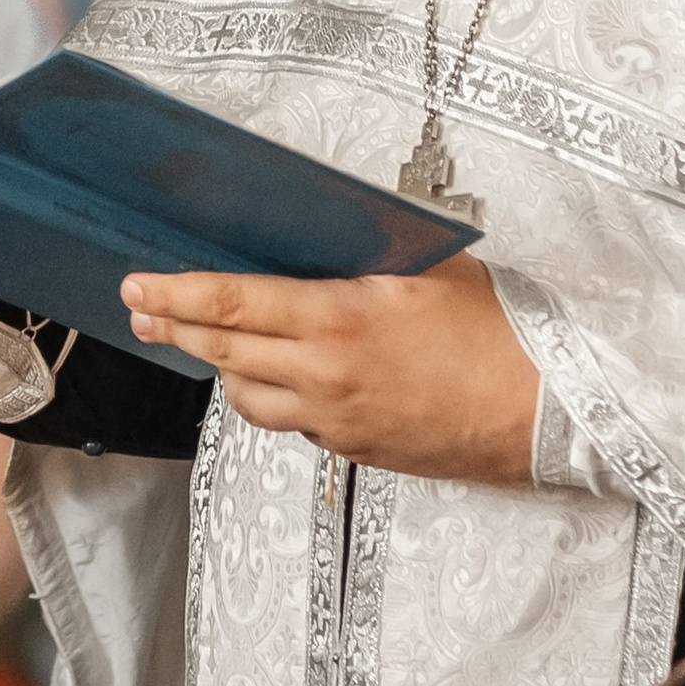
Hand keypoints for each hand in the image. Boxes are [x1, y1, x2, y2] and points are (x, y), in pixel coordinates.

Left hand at [120, 258, 538, 485]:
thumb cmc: (501, 336)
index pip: (234, 305)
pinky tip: (281, 378)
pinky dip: (273, 396)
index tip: (140, 285)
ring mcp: (336, 419)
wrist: (544, 412)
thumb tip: (330, 237)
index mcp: (340, 320)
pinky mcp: (354, 448)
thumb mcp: (430, 269)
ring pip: (246, 398)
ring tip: (207, 345)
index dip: (177, 295)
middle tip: (143, 313)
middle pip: (222, 353)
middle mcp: (325, 376)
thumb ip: (370, 257)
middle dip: (173, 330)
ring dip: (221, 368)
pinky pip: (292, 421)